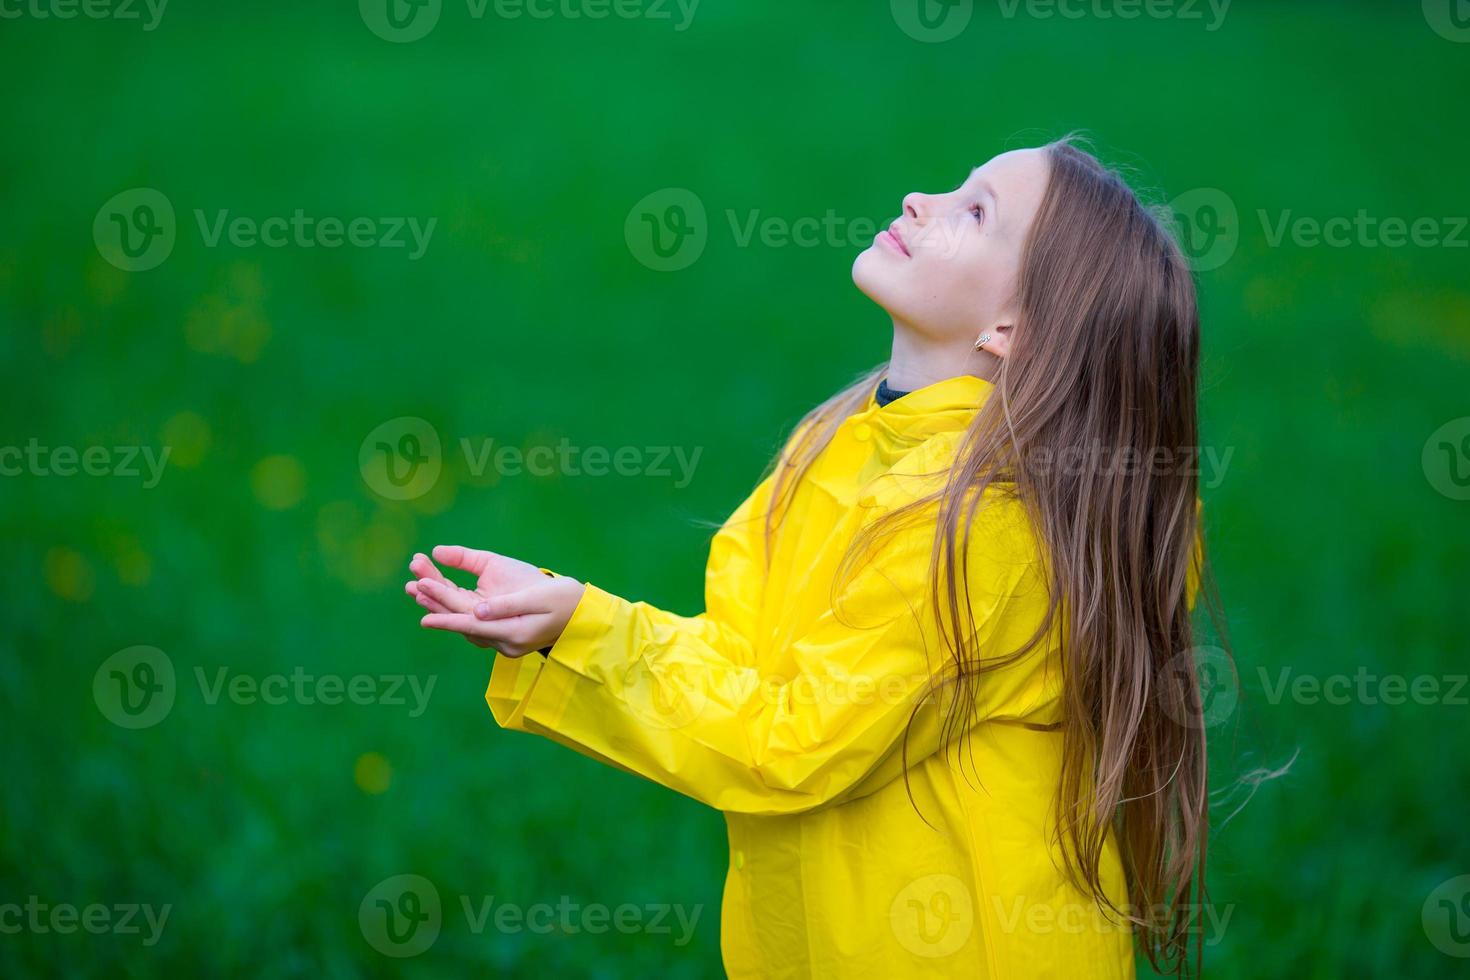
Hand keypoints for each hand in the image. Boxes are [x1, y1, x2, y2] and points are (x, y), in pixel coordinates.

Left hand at [405, 545, 585, 656]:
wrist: (581, 611)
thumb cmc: (564, 599)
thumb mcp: (538, 596)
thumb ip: (506, 603)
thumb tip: (476, 609)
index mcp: (512, 633)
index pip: (473, 625)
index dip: (447, 619)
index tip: (423, 617)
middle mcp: (502, 641)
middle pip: (464, 620)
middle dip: (437, 602)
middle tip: (413, 585)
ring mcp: (501, 639)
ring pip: (464, 620)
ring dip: (441, 602)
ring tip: (416, 586)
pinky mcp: (500, 631)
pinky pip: (471, 619)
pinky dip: (453, 606)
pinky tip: (437, 593)